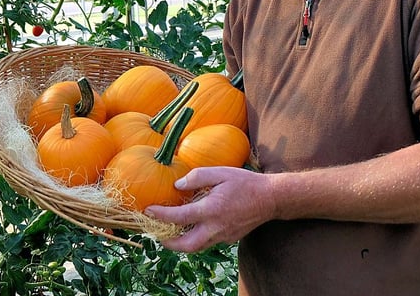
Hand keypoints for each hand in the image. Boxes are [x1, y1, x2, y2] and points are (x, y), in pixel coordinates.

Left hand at [144, 166, 276, 252]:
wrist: (270, 198)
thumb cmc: (245, 183)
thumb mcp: (220, 172)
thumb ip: (197, 177)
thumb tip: (178, 186)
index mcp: (211, 210)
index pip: (179, 218)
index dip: (160, 215)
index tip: (148, 211)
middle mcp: (216, 228)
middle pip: (186, 246)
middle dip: (167, 243)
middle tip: (156, 233)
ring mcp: (223, 236)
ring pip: (196, 247)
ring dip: (181, 242)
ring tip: (171, 231)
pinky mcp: (229, 238)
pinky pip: (208, 242)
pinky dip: (195, 237)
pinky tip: (192, 226)